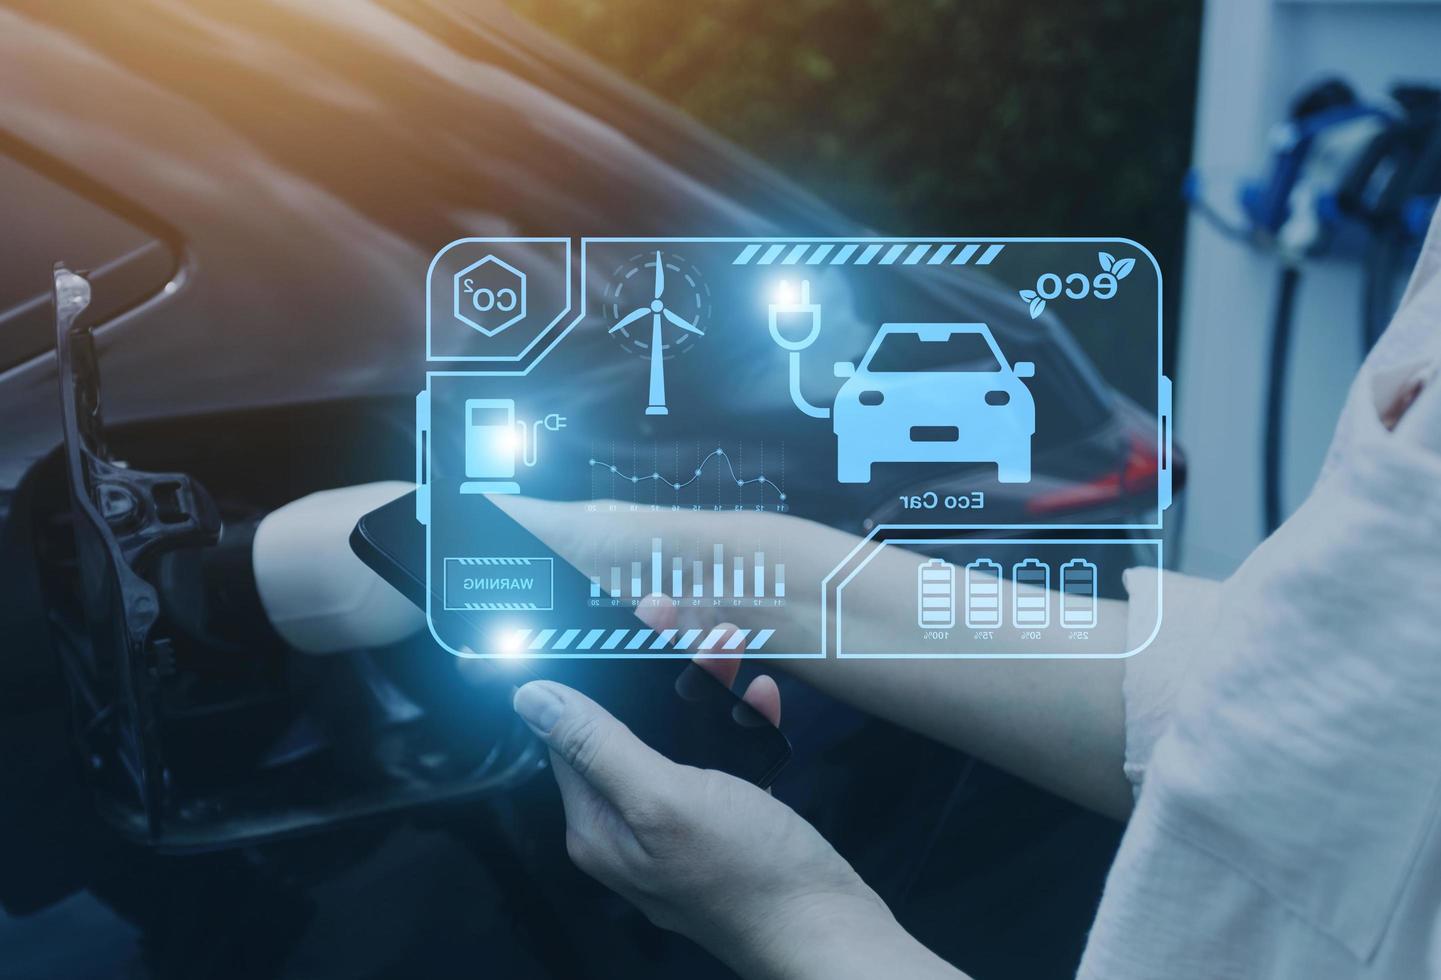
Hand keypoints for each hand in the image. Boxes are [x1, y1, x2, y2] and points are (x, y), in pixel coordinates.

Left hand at [510, 607, 958, 978]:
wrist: (825, 926)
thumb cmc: (744, 869)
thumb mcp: (663, 797)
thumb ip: (599, 746)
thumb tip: (529, 697)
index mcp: (599, 827)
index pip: (572, 738)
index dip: (594, 681)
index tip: (621, 631)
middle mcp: (630, 830)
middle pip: (629, 734)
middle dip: (657, 679)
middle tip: (687, 628)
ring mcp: (681, 830)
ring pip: (679, 742)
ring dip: (703, 694)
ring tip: (727, 650)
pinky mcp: (726, 827)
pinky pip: (722, 763)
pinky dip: (738, 728)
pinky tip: (760, 699)